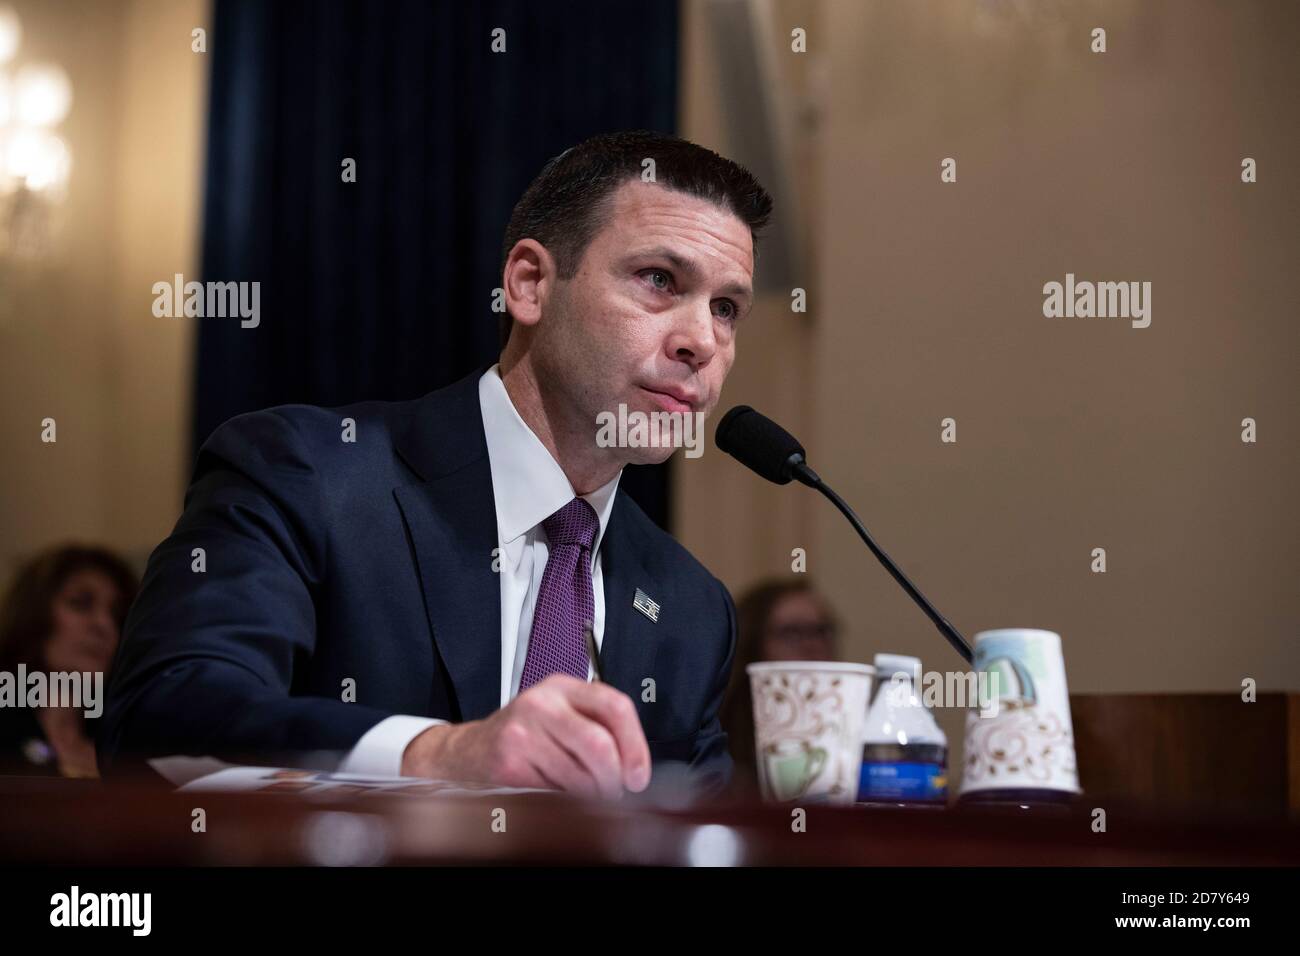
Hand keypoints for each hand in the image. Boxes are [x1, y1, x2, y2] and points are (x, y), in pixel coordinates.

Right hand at [400, 675, 651, 798]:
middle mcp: (542, 704)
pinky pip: (553, 793)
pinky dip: (563, 802)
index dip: (636, 746)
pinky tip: (556, 794)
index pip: (615, 707)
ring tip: (583, 794)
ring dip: (589, 796)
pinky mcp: (509, 763)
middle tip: (614, 792)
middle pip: (599, 745)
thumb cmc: (524, 735)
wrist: (469, 751)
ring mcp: (522, 733)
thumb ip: (598, 726)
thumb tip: (635, 766)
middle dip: (613, 779)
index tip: (638, 775)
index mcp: (563, 688)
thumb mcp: (559, 715)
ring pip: (578, 775)